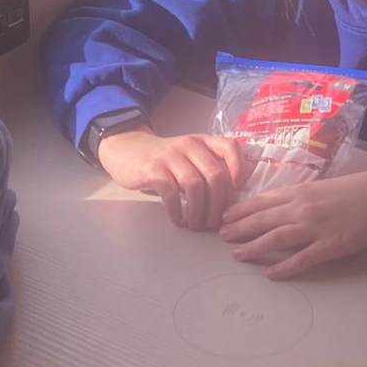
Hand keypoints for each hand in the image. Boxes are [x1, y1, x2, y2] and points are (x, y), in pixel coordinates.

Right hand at [97, 129, 249, 231]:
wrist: (127, 150)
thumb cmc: (165, 160)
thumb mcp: (189, 157)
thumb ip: (208, 168)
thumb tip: (231, 199)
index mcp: (202, 141)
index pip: (229, 147)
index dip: (239, 168)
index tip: (238, 190)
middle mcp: (189, 145)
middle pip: (215, 175)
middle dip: (218, 204)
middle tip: (214, 223)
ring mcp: (170, 156)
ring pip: (195, 186)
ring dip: (199, 211)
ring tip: (196, 225)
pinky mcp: (153, 170)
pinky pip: (171, 193)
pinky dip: (178, 212)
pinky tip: (178, 220)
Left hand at [218, 168, 366, 279]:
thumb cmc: (357, 189)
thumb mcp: (323, 186)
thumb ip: (300, 196)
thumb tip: (278, 207)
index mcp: (301, 191)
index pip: (262, 201)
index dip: (241, 211)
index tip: (225, 218)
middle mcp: (303, 208)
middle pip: (262, 220)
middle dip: (239, 229)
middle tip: (221, 238)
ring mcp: (316, 228)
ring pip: (276, 238)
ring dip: (254, 247)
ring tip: (237, 255)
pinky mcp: (331, 246)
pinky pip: (302, 259)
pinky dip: (285, 267)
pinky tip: (271, 275)